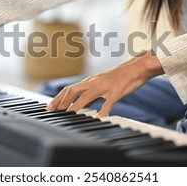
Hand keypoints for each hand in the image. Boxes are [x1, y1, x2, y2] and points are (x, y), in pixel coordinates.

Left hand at [47, 51, 163, 116]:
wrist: (136, 68)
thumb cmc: (119, 78)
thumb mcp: (101, 85)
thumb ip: (91, 95)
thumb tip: (80, 106)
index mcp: (90, 82)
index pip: (69, 89)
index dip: (58, 98)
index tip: (50, 107)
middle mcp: (94, 82)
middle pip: (73, 90)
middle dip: (62, 101)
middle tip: (54, 111)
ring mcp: (105, 86)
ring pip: (88, 95)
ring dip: (77, 105)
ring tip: (70, 114)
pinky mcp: (117, 91)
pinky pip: (110, 101)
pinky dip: (104, 109)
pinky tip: (101, 117)